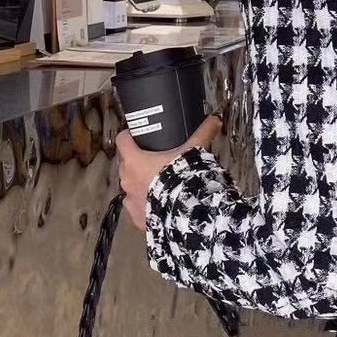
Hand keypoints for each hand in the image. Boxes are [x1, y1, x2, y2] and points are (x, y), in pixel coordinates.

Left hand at [116, 117, 221, 231]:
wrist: (186, 212)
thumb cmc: (183, 179)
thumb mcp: (193, 151)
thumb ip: (203, 133)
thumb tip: (214, 120)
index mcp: (135, 160)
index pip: (122, 140)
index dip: (129, 135)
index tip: (136, 135)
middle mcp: (127, 179)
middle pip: (126, 164)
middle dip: (137, 162)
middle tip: (155, 160)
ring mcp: (130, 199)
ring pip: (130, 186)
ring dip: (140, 184)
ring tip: (158, 184)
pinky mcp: (136, 216)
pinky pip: (136, 207)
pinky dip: (144, 204)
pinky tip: (158, 203)